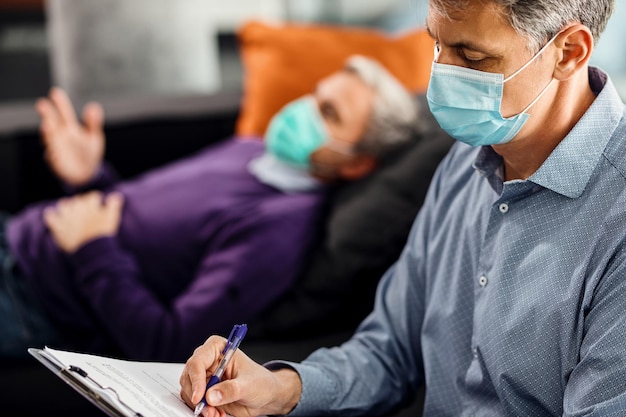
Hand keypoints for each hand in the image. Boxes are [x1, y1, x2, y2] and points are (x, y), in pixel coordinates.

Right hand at [35, 87, 104, 186]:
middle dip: (47, 114)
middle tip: (42, 104)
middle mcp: (61, 136)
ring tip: (47, 126)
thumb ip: (93, 123)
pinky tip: (51, 151)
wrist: (87, 173)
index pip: (64, 113)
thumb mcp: (94, 137)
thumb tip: (94, 106)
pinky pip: (52, 157)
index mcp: (70, 128)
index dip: (60, 103)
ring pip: (49, 139)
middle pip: (52, 122)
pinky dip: (51, 154)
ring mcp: (57, 148)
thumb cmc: (88, 152)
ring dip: (47, 133)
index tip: (55, 92)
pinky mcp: (56, 161)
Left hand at [43, 191, 123, 252]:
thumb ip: (114, 205)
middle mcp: (76, 208)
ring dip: (67, 206)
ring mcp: (66, 217)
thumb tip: (116, 195)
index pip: (93, 196)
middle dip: (82, 203)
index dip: (96, 200)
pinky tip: (52, 215)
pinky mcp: (58, 227)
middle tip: (86, 211)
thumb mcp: (112, 218)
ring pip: (63, 205)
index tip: (99, 205)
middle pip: (78, 200)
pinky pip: (50, 216)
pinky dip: (51, 215)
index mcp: (90, 204)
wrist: (92, 250)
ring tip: (70, 211)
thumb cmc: (103, 233)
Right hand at [179, 336, 301, 416]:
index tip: (200, 397)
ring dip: (200, 405)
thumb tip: (211, 396)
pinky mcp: (205, 391)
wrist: (266, 396)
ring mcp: (205, 376)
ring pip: (188, 391)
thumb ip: (231, 390)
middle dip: (197, 396)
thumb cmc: (261, 382)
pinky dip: (202, 410)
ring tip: (216, 413)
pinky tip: (216, 413)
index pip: (198, 361)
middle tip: (209, 410)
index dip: (196, 379)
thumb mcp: (249, 385)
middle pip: (189, 376)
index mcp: (218, 348)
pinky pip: (194, 401)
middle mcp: (208, 361)